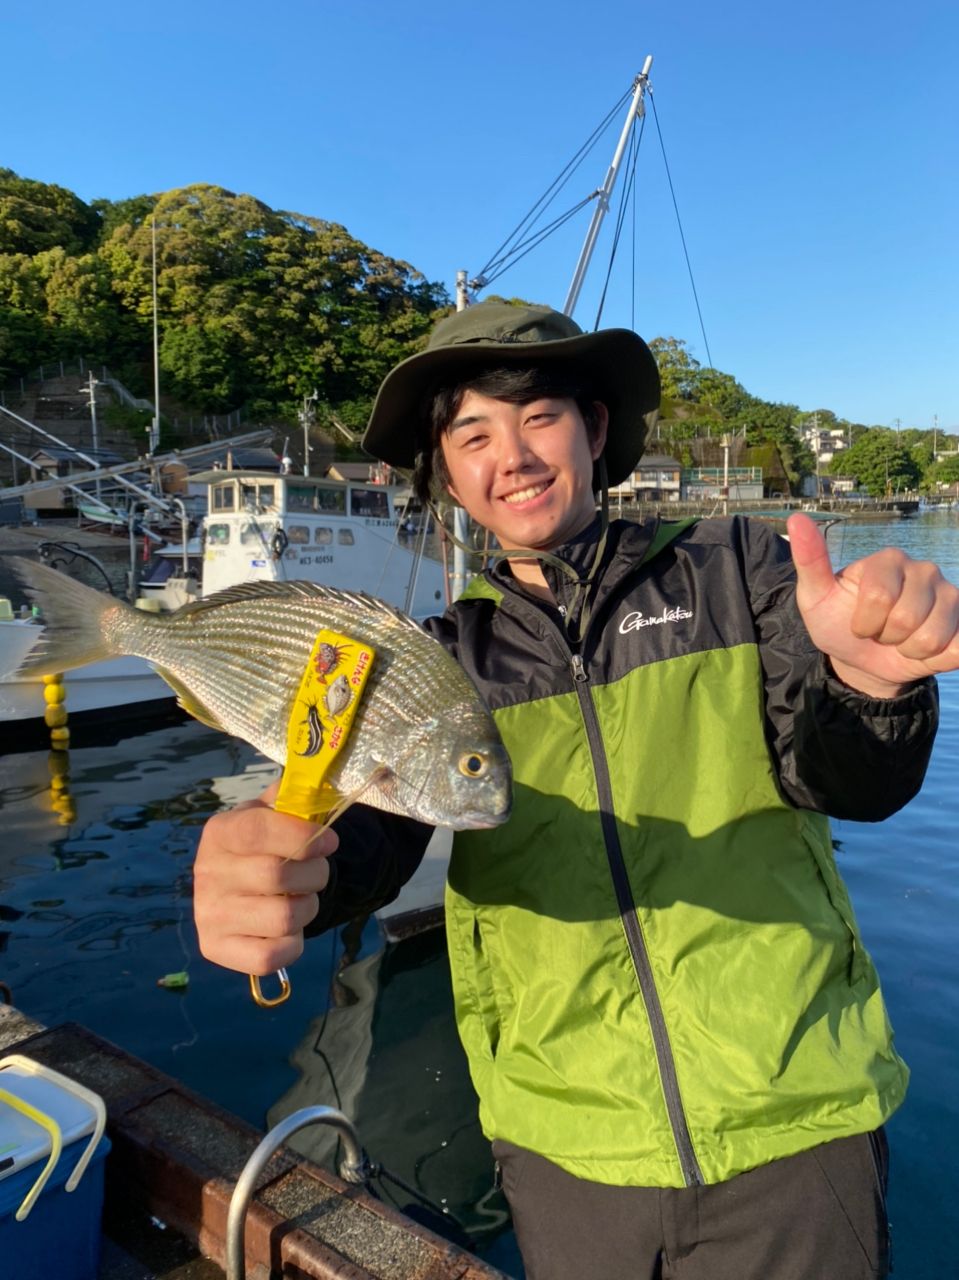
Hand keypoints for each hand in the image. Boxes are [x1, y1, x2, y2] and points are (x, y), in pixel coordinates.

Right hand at [193, 780, 337, 974]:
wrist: (238, 887)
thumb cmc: (263, 845)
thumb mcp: (274, 812)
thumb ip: (295, 795)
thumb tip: (321, 781)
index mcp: (219, 832)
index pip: (258, 830)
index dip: (301, 836)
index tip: (330, 841)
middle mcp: (206, 874)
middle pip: (278, 875)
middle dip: (315, 874)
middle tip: (317, 873)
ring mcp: (208, 915)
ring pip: (283, 917)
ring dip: (307, 908)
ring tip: (301, 899)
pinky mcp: (216, 950)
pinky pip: (272, 957)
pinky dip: (293, 944)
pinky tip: (287, 929)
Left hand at [787, 512, 958, 696]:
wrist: (861, 658)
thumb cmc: (837, 622)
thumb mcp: (815, 596)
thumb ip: (809, 559)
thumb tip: (797, 519)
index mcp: (888, 560)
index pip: (879, 597)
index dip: (863, 622)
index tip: (857, 622)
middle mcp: (923, 570)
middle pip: (906, 618)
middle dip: (885, 636)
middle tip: (879, 631)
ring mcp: (949, 594)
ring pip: (932, 637)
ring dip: (908, 649)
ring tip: (899, 639)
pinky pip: (957, 648)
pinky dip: (935, 658)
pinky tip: (924, 648)